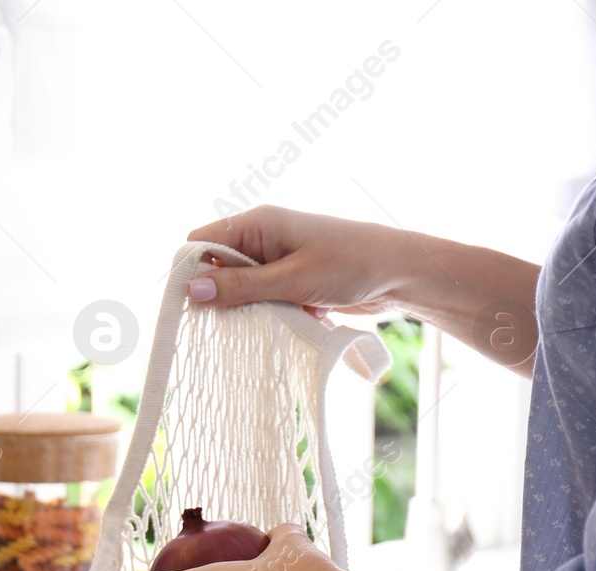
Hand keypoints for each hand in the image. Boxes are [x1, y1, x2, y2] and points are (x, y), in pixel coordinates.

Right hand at [185, 204, 543, 376]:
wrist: (403, 273)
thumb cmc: (353, 264)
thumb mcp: (292, 280)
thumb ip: (241, 287)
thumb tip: (192, 290)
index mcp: (257, 224)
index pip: (201, 243)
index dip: (192, 271)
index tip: (193, 305)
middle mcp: (263, 239)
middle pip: (217, 269)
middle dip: (221, 296)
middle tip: (232, 322)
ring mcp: (277, 261)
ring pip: (240, 289)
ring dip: (249, 310)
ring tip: (270, 320)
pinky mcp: (291, 281)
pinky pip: (263, 300)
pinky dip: (270, 315)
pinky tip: (293, 321)